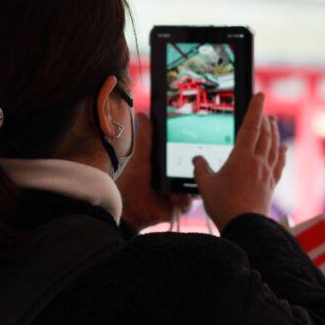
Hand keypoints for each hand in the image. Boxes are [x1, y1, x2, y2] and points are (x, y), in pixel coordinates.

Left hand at [116, 112, 192, 229]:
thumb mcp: (141, 158)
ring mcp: (176, 191)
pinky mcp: (177, 206)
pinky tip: (174, 199)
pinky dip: (184, 201)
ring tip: (178, 187)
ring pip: (194, 186)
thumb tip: (142, 114)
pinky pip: (188, 202)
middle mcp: (173, 177)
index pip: (182, 154)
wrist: (128, 210)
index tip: (196, 142)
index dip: (191, 149)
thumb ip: (145, 137)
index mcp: (165, 164)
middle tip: (196, 166)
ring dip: (190, 186)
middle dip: (196, 169)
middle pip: (192, 170)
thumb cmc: (131, 183)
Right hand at [192, 92, 284, 230]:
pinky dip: (282, 153)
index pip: (251, 126)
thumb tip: (197, 159)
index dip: (255, 108)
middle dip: (264, 118)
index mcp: (242, 157)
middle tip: (263, 108)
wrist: (245, 227)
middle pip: (265, 134)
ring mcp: (267, 173)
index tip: (260, 95)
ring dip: (274, 132)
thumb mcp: (205, 185)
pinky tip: (283, 148)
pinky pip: (279, 164)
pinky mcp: (271, 185)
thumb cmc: (224, 205)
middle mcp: (258, 162)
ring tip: (273, 122)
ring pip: (274, 146)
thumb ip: (200, 168)